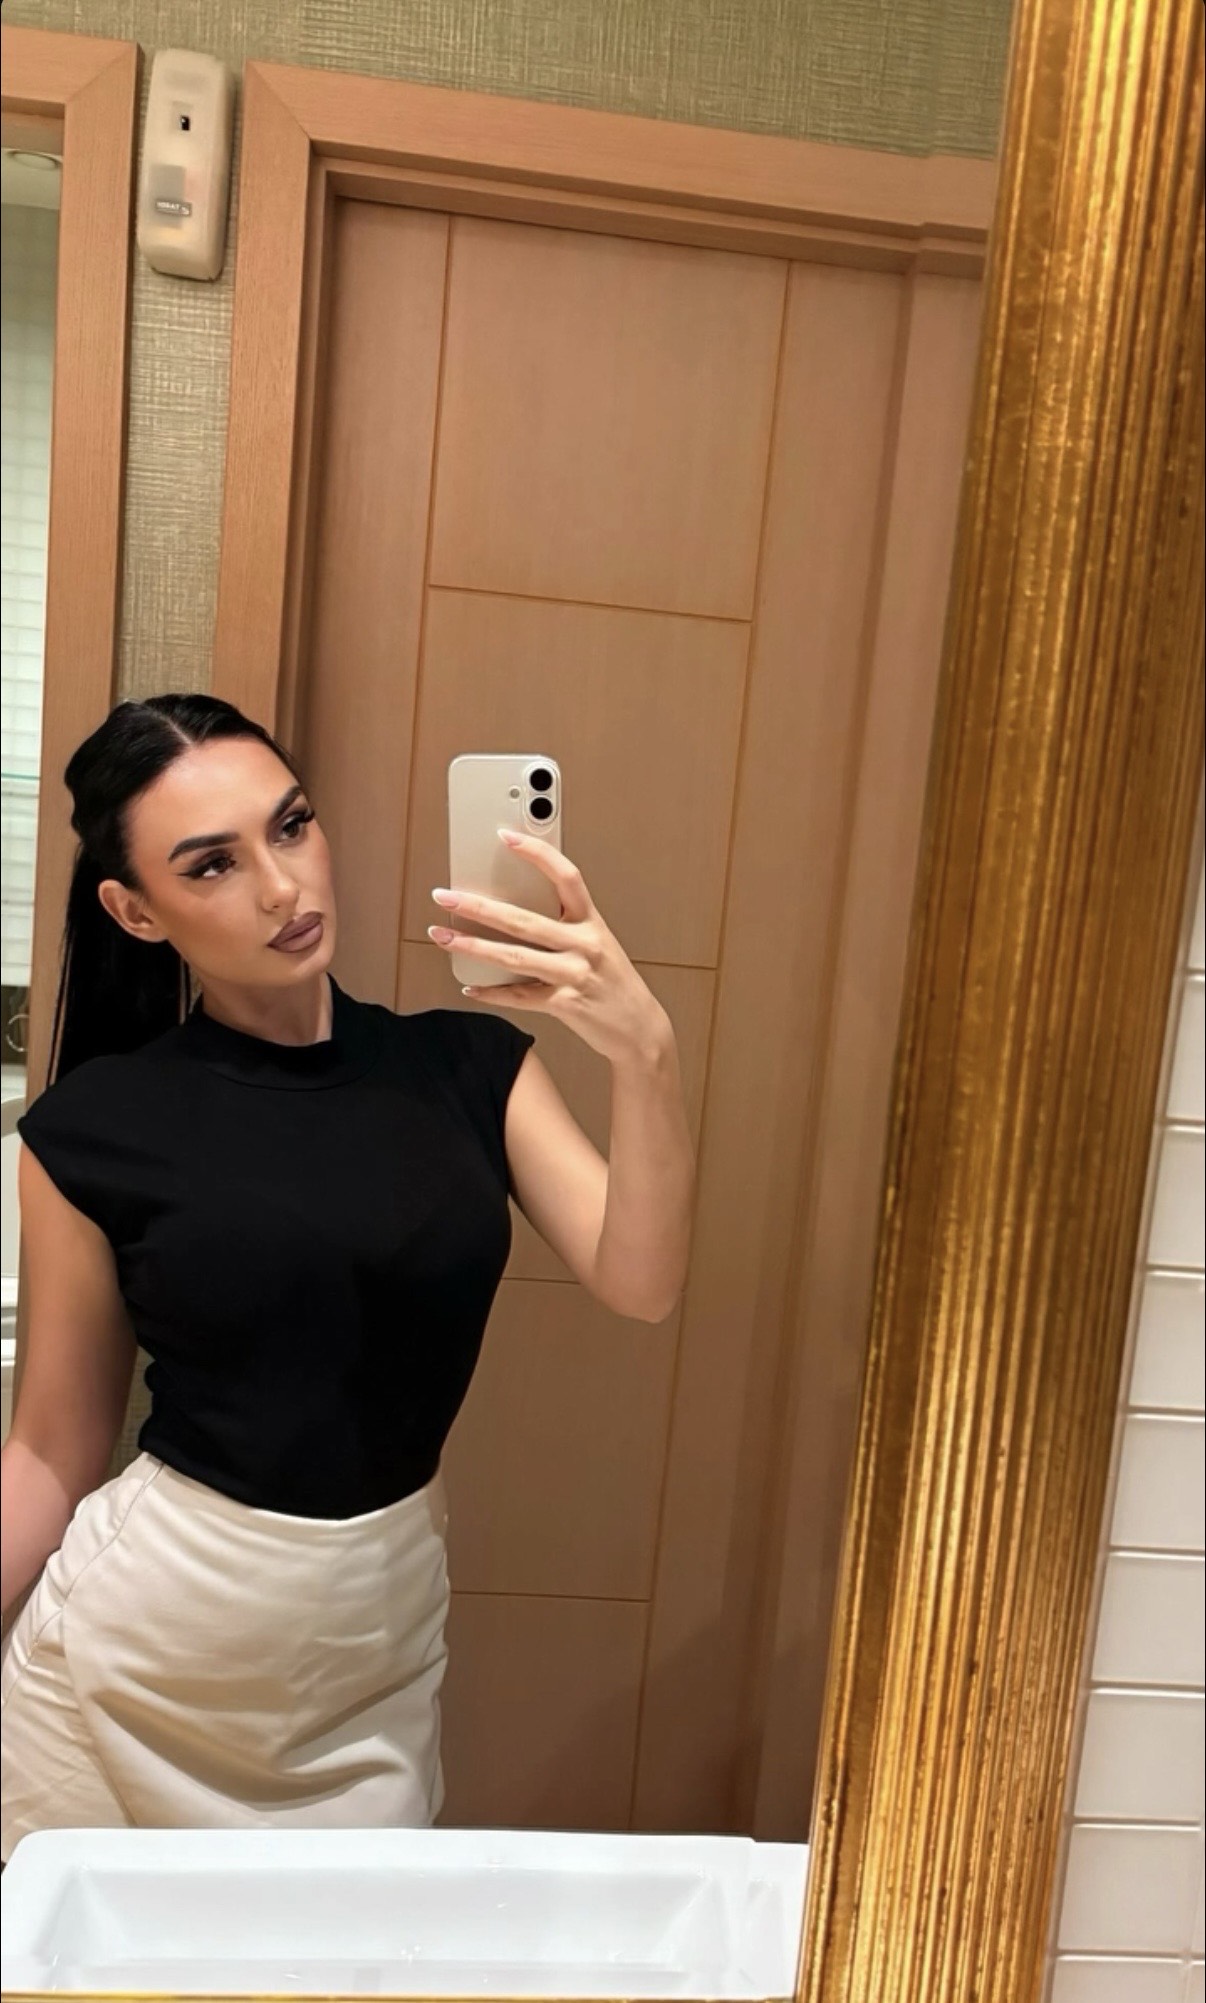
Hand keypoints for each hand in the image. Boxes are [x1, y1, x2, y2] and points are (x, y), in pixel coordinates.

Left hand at [429, 830, 670, 1068]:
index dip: (537, 853)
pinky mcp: (566, 1005)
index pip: (566, 876)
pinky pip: (519, 997)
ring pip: (514, 957)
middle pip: (523, 920)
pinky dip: (491, 993)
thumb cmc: (614, 983)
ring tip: (442, 936)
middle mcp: (585, 944)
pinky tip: (470, 988)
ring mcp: (575, 975)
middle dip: (478, 905)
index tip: (506, 836)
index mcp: (593, 922)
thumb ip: (566, 927)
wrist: (640, 1029)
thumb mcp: (598, 944)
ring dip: (472, 946)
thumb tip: (512, 912)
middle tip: (444, 895)